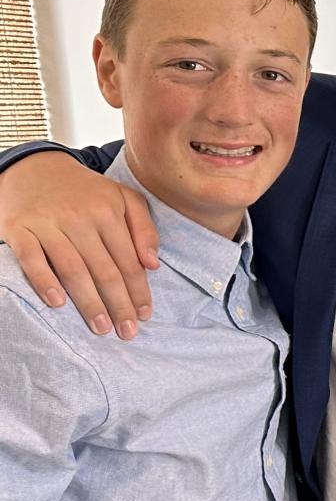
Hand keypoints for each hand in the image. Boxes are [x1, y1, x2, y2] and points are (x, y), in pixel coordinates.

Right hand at [0, 151, 158, 338]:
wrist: (34, 168)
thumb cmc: (85, 191)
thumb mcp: (123, 198)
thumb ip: (144, 228)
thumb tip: (153, 264)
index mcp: (109, 212)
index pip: (128, 261)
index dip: (139, 291)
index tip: (145, 315)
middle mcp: (80, 218)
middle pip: (104, 269)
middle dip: (119, 304)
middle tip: (127, 332)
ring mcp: (48, 224)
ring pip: (73, 269)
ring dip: (88, 302)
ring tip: (101, 327)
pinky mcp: (19, 229)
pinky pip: (32, 259)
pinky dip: (44, 281)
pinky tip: (57, 303)